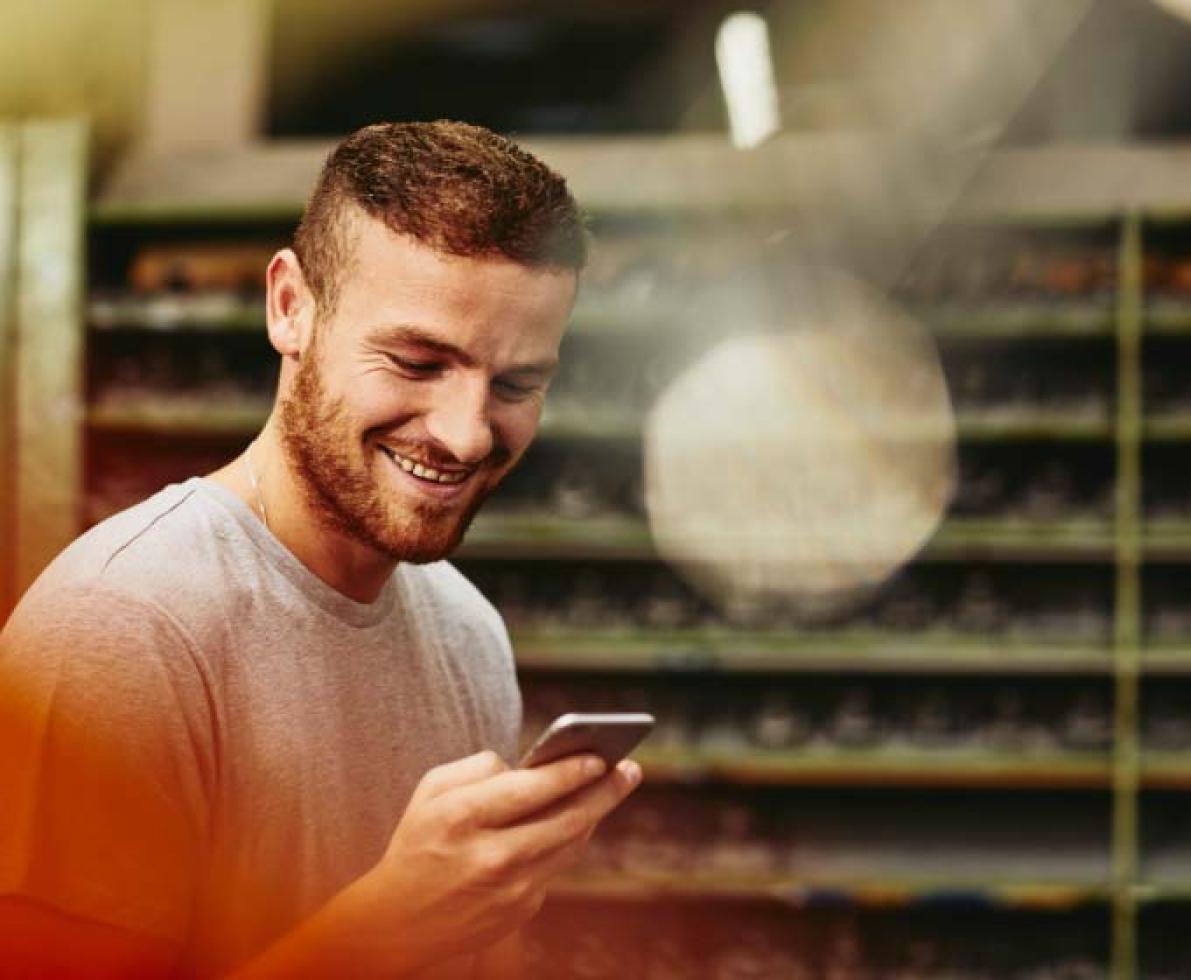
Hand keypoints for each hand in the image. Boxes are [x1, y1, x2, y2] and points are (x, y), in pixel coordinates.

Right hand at [336, 750, 639, 972]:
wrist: (397, 923)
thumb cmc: (418, 843)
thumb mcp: (431, 792)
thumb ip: (480, 767)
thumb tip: (528, 764)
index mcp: (461, 818)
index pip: (531, 789)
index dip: (572, 771)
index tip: (600, 755)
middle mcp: (489, 856)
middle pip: (567, 818)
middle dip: (605, 790)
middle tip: (629, 768)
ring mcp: (509, 889)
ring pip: (570, 842)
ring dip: (595, 812)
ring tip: (612, 786)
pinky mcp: (521, 910)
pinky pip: (556, 864)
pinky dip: (568, 839)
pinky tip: (578, 818)